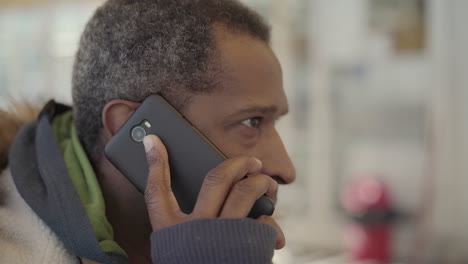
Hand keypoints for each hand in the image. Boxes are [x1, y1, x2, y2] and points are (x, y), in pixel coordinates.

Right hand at [142, 134, 284, 248]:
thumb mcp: (180, 250)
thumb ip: (188, 225)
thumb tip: (216, 194)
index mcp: (170, 232)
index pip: (156, 191)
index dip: (154, 162)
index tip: (154, 140)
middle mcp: (196, 230)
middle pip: (217, 179)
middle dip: (237, 163)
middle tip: (251, 161)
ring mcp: (223, 236)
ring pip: (245, 191)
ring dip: (261, 182)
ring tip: (267, 182)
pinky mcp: (247, 246)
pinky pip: (264, 221)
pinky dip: (269, 218)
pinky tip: (270, 223)